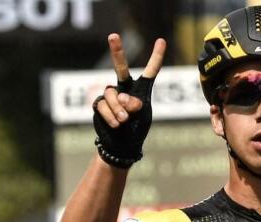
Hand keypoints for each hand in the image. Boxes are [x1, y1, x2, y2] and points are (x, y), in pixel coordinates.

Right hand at [92, 34, 166, 167]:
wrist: (121, 145)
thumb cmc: (135, 130)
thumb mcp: (141, 117)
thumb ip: (135, 105)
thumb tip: (123, 98)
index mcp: (140, 90)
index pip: (149, 72)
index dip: (156, 57)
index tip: (161, 40)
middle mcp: (125, 89)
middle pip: (120, 68)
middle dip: (116, 52)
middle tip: (113, 36)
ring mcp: (111, 96)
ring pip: (112, 94)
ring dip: (119, 108)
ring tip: (124, 120)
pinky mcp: (99, 104)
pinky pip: (103, 105)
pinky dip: (110, 115)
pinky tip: (116, 124)